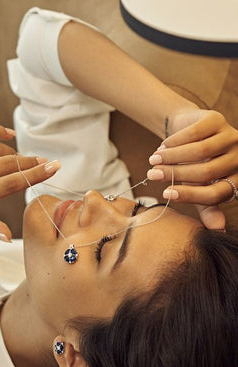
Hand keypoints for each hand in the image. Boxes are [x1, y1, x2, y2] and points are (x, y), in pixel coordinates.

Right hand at [147, 110, 237, 228]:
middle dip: (175, 175)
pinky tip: (162, 147)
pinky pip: (194, 134)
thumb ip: (208, 208)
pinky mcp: (217, 120)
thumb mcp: (201, 188)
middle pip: (206, 172)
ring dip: (171, 157)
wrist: (189, 134)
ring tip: (153, 161)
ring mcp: (231, 136)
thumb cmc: (195, 167)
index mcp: (237, 180)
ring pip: (199, 152)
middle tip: (153, 175)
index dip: (190, 196)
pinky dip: (174, 142)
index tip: (166, 195)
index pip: (216, 194)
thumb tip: (217, 231)